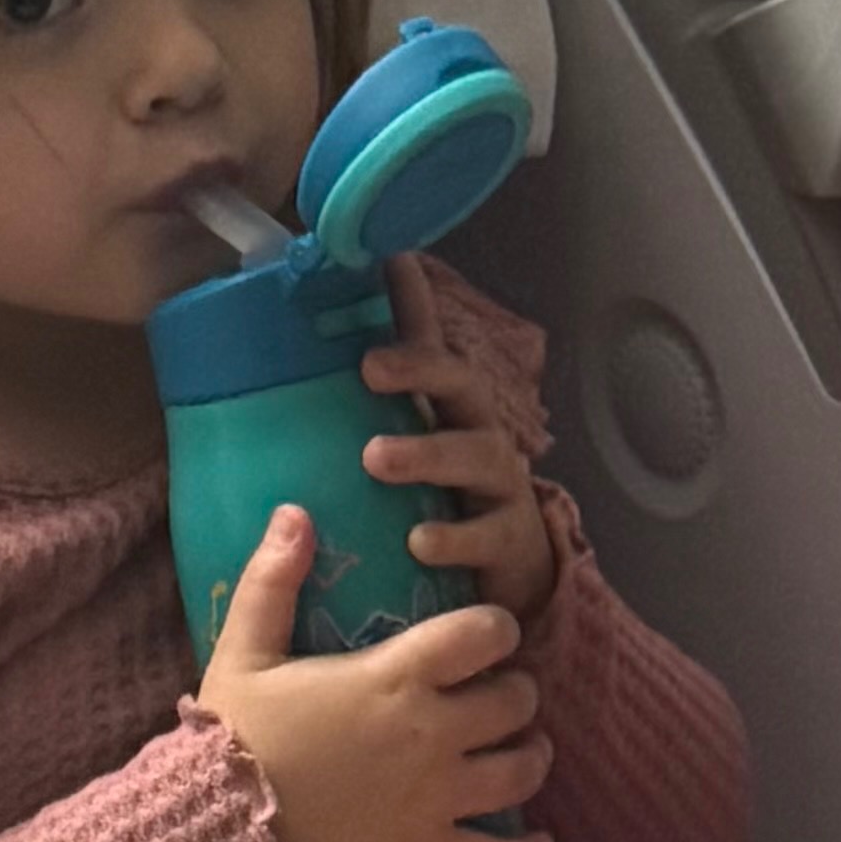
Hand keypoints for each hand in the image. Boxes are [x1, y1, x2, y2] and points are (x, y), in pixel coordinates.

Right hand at [198, 530, 556, 841]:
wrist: (216, 836)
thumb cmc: (232, 739)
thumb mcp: (242, 652)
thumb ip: (272, 580)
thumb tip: (295, 512)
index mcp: (395, 675)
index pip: (486, 632)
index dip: (497, 629)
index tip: (487, 637)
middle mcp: (431, 732)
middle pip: (518, 701)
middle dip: (516, 693)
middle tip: (498, 698)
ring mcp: (436, 799)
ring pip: (522, 772)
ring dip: (530, 758)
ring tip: (521, 754)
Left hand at [358, 254, 562, 626]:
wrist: (510, 578)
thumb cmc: (450, 503)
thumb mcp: (414, 448)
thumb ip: (382, 405)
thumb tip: (330, 352)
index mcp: (450, 411)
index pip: (431, 347)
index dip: (415, 303)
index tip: (391, 263)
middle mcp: (479, 435)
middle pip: (461, 387)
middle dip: (420, 370)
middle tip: (371, 366)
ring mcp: (500, 487)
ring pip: (474, 457)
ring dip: (425, 453)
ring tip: (377, 457)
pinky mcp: (509, 542)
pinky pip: (485, 536)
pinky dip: (452, 538)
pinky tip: (418, 543)